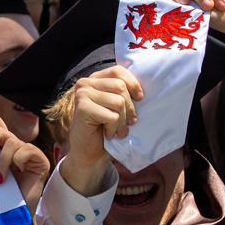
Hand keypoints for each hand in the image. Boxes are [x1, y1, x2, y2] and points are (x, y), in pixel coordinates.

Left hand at [0, 115, 51, 211]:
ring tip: (0, 180)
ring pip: (11, 142)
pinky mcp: (41, 161)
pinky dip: (18, 162)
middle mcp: (14, 145)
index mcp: (0, 145)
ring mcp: (28, 152)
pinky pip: (27, 150)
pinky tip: (18, 174)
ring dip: (1, 162)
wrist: (14, 215)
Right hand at [58, 66, 141, 195]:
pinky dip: (114, 129)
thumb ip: (121, 92)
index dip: (133, 84)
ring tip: (119, 131)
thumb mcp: (115, 106)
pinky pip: (112, 116)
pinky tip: (108, 135)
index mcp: (93, 80)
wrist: (89, 153)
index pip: (118, 71)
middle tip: (130, 123)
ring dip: (123, 121)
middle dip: (130, 108)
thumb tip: (143, 89)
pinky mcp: (82, 109)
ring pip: (118, 102)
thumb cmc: (105, 129)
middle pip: (121, 87)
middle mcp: (84, 84)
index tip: (140, 98)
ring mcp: (82, 95)